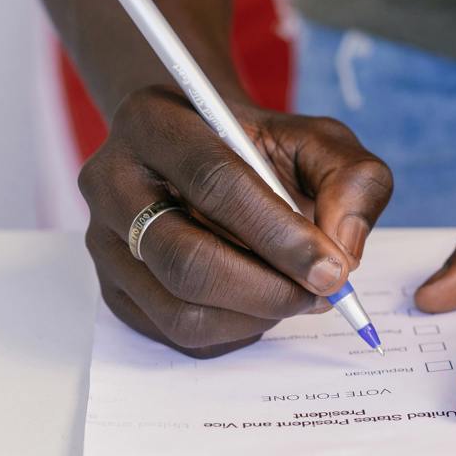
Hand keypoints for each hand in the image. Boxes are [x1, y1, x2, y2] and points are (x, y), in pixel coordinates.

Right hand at [80, 85, 391, 357]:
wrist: (204, 152)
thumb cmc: (261, 148)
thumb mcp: (319, 141)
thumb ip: (350, 181)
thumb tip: (343, 251)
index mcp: (154, 122)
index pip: (214, 182)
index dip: (279, 234)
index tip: (333, 269)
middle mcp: (112, 182)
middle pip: (185, 258)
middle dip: (268, 289)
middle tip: (322, 293)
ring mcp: (104, 242)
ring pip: (179, 308)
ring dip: (255, 316)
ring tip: (296, 294)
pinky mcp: (113, 289)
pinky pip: (175, 333)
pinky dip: (234, 330)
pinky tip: (262, 302)